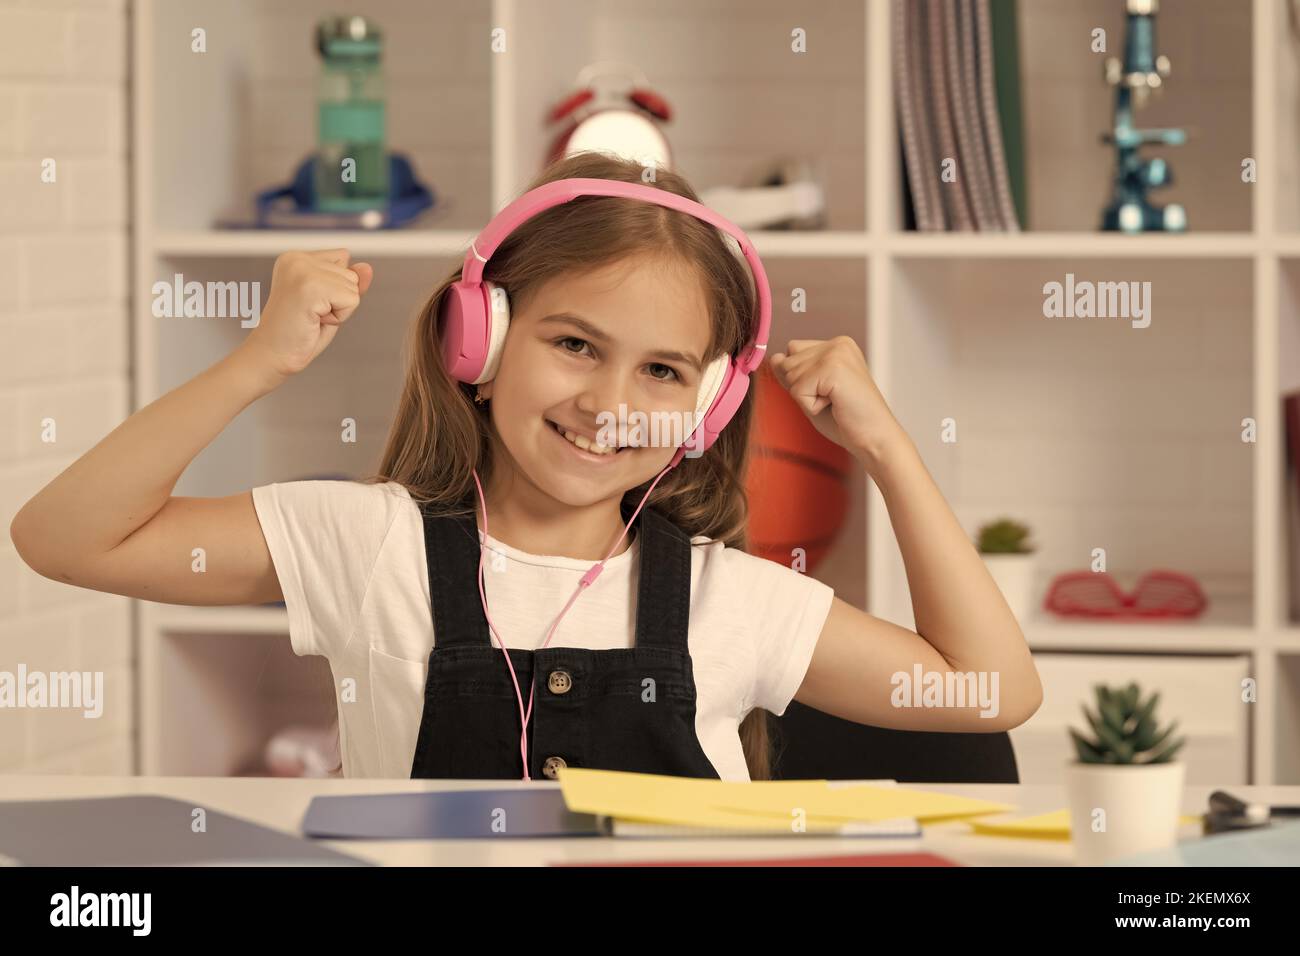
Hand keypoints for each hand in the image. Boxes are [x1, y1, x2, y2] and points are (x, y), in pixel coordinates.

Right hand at [241, 249, 373, 380]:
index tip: (310, 304)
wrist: (271, 355)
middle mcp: (297, 258)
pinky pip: (352, 300)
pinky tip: (313, 321)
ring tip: (311, 317)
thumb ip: (349, 282)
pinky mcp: (310, 286)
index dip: (336, 289)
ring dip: (339, 310)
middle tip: (309, 314)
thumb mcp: (329, 302)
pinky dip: (339, 318)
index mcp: (296, 257)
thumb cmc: (298, 332)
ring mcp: (302, 270)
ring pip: (353, 287)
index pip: (344, 259)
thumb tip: (367, 267)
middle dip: (339, 301)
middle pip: (351, 274)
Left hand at [768, 335, 907, 469]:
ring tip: (834, 403)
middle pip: (788, 362)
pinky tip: (835, 406)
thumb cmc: (847, 419)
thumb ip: (793, 374)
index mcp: (837, 345)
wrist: (875, 439)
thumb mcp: (813, 392)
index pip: (792, 352)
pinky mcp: (833, 368)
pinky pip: (797, 390)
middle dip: (802, 389)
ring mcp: (836, 353)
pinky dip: (810, 406)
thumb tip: (775, 358)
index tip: (830, 393)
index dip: (802, 379)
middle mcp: (838, 343)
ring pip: (790, 376)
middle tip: (832, 400)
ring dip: (807, 398)